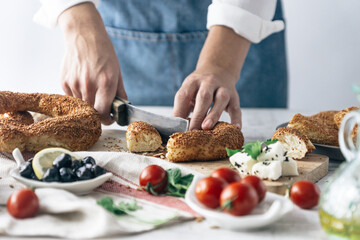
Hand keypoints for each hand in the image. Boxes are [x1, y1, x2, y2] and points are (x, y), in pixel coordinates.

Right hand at [58, 3, 126, 124]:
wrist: (83, 36)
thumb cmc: (103, 53)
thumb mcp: (117, 72)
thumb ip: (120, 92)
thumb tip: (123, 108)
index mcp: (105, 84)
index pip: (103, 113)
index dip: (106, 119)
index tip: (109, 118)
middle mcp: (89, 86)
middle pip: (91, 112)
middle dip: (98, 113)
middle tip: (102, 107)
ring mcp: (75, 84)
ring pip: (81, 105)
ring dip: (88, 103)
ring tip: (92, 90)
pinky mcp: (65, 82)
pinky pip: (72, 97)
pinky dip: (79, 96)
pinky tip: (83, 84)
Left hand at [173, 26, 249, 129]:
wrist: (218, 69)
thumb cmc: (199, 87)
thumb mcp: (188, 91)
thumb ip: (183, 107)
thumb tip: (177, 127)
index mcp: (193, 81)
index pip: (184, 95)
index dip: (179, 110)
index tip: (177, 126)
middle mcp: (208, 82)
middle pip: (203, 97)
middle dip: (197, 114)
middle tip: (192, 130)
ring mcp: (223, 88)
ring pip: (221, 99)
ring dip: (213, 114)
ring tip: (206, 128)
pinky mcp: (234, 97)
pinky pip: (236, 108)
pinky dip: (236, 118)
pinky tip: (235, 128)